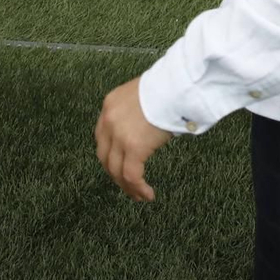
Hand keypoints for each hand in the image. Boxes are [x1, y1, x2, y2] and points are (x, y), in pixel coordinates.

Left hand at [94, 77, 172, 202]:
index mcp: (110, 105)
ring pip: (116, 170)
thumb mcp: (143, 95)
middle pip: (105, 156)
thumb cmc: (169, 86)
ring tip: (139, 195)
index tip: (119, 166)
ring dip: (127, 186)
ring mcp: (119, 135)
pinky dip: (138, 188)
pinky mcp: (133, 147)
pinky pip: (131, 175)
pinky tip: (147, 194)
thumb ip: (137, 112)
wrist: (177, 85)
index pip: (102, 138)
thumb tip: (146, 131)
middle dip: (115, 174)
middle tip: (128, 185)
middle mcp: (108, 120)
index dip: (110, 156)